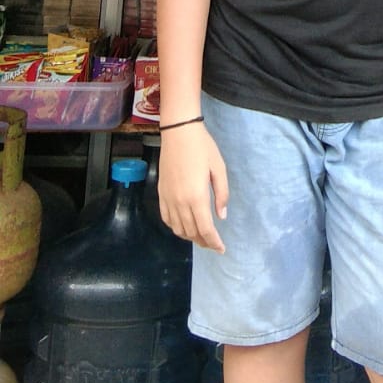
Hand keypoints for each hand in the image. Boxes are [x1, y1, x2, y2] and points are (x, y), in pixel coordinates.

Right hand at [159, 124, 228, 252]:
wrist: (179, 133)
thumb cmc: (203, 148)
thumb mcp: (219, 169)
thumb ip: (221, 194)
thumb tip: (221, 216)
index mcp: (197, 197)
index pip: (205, 229)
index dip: (214, 242)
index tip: (222, 249)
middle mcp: (180, 202)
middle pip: (191, 232)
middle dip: (204, 242)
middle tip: (214, 244)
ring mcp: (168, 199)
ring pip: (178, 229)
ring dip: (190, 237)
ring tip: (201, 237)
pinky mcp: (161, 194)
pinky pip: (166, 219)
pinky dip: (175, 228)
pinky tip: (184, 226)